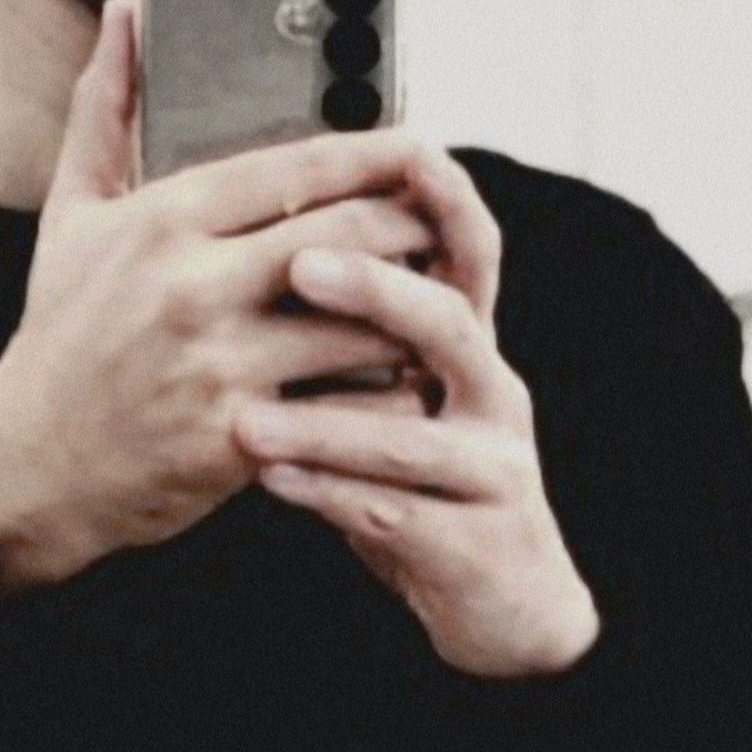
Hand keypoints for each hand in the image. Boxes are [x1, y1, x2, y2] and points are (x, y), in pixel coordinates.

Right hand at [0, 0, 472, 591]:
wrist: (28, 464)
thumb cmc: (61, 330)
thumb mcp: (71, 211)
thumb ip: (106, 108)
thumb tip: (124, 14)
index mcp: (163, 219)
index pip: (297, 166)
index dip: (374, 153)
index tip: (419, 146)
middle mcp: (193, 286)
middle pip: (347, 233)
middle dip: (412, 223)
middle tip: (445, 220)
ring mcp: (220, 365)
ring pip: (361, 321)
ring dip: (412, 308)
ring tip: (438, 293)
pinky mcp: (242, 438)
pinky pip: (347, 403)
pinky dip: (389, 389)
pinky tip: (406, 376)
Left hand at [234, 158, 600, 677]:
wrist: (503, 603)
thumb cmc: (424, 480)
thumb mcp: (404, 393)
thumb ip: (354, 328)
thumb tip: (277, 236)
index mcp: (469, 345)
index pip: (468, 251)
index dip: (446, 198)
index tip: (404, 148)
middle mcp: (492, 394)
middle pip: (449, 324)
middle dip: (377, 290)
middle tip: (297, 267)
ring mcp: (491, 470)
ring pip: (413, 436)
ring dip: (327, 422)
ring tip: (248, 415)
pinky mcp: (474, 542)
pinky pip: (395, 513)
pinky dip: (328, 495)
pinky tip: (269, 481)